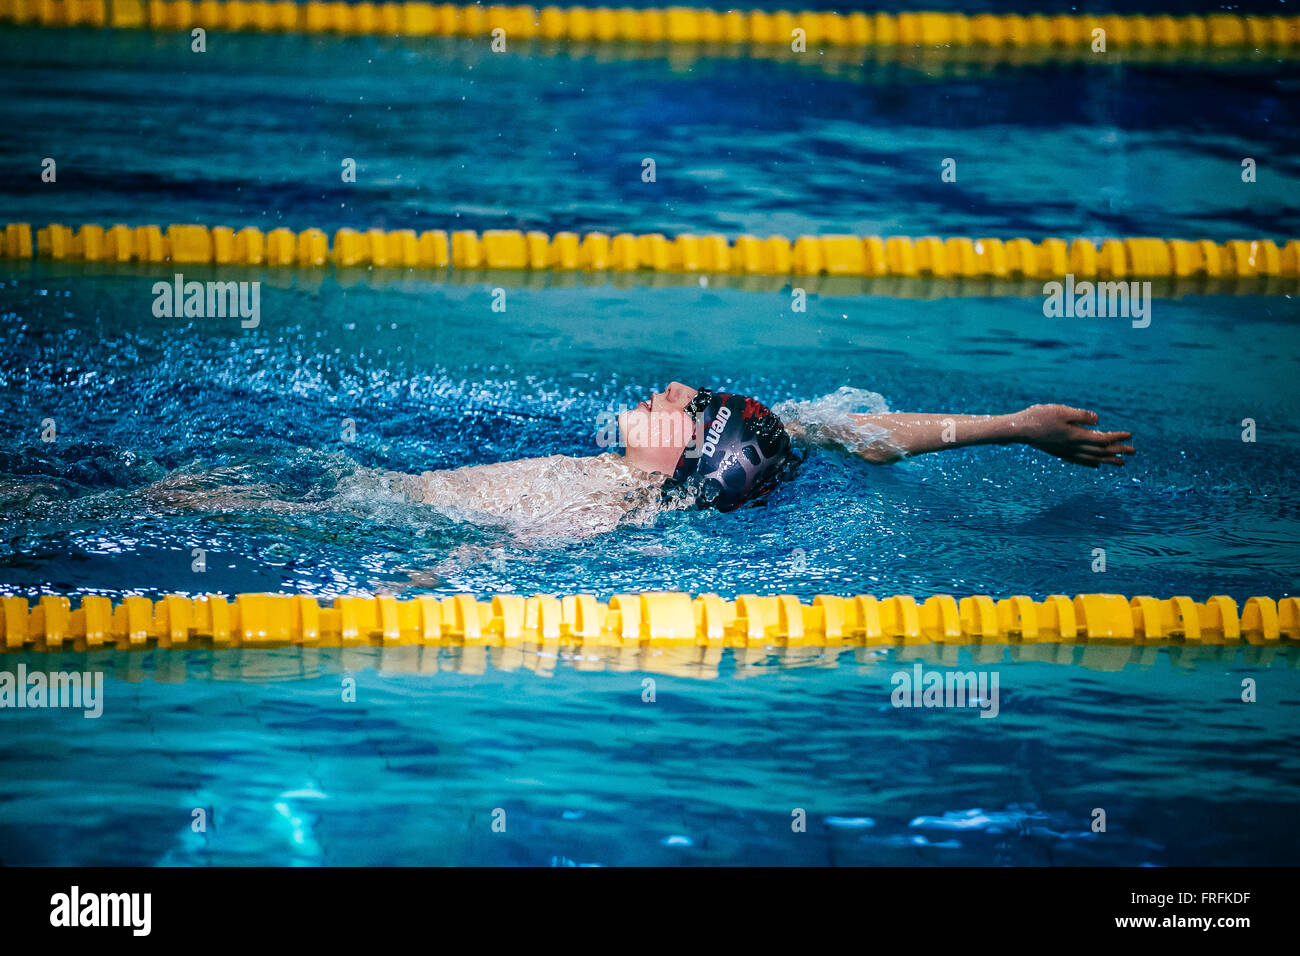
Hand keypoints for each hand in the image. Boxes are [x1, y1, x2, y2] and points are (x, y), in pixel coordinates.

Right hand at [1009, 404, 1133, 467]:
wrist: (1018, 430)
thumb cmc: (1039, 417)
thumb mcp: (1061, 411)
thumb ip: (1080, 416)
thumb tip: (1098, 421)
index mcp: (1076, 436)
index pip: (1102, 439)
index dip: (1117, 437)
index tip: (1130, 436)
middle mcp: (1073, 447)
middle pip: (1100, 451)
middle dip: (1118, 451)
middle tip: (1133, 452)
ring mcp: (1066, 451)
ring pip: (1092, 458)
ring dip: (1108, 460)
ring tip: (1121, 463)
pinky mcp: (1059, 452)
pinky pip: (1079, 461)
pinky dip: (1090, 463)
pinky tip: (1095, 465)